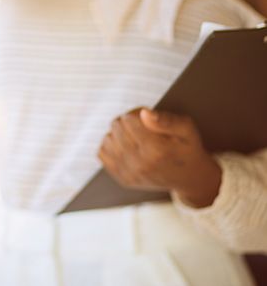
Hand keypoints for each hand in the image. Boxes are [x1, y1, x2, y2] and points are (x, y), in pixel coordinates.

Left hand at [98, 108, 221, 207]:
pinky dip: (110, 145)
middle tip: (140, 125)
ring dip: (117, 133)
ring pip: (108, 139)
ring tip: (133, 136)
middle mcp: (141, 164)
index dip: (136, 113)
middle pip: (117, 128)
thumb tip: (144, 112)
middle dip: (126, 121)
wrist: (190, 177)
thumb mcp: (186, 129)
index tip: (145, 117)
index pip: (128, 120)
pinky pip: (102, 153)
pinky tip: (125, 146)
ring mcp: (130, 174)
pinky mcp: (123, 179)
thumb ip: (166, 120)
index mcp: (156, 150)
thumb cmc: (186, 147)